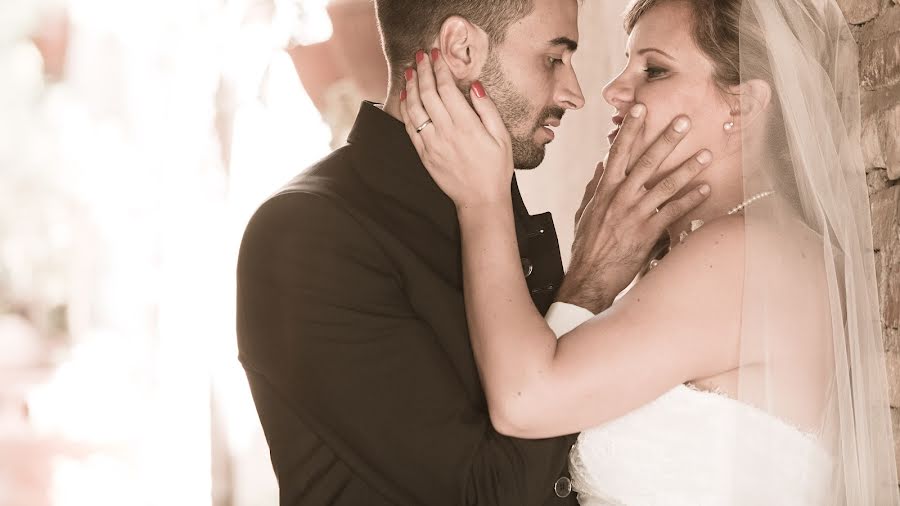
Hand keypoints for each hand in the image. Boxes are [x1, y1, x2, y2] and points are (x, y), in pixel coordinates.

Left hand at [400, 49, 512, 208]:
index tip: (436, 54)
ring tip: (409, 70)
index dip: (440, 69)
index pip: (447, 89)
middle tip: (420, 55)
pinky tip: (405, 96)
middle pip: (428, 94)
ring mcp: (432, 144)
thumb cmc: (496, 168)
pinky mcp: (424, 155)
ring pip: (414, 109)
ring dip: (410, 87)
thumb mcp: (501, 137)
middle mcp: (446, 133)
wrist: (481, 200)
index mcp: (466, 126)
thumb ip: (487, 109)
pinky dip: (405, 109)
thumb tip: (474, 86)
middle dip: (423, 71)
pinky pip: (409, 128)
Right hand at [558, 105, 712, 312]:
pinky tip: (705, 189)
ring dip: (688, 167)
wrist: (589, 277)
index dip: (630, 130)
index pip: (618, 152)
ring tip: (706, 152)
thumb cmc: (586, 245)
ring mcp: (635, 215)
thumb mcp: (586, 212)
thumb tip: (602, 166)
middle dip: (666, 139)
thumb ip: (596, 188)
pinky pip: (674, 212)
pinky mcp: (648, 233)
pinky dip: (690, 200)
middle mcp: (620, 198)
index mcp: (604, 190)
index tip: (641, 108)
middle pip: (646, 162)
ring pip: (666, 184)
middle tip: (683, 120)